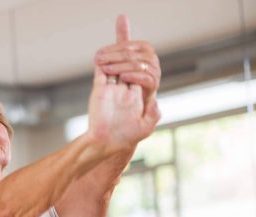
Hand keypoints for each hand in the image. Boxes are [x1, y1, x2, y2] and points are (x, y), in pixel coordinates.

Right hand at [87, 15, 159, 150]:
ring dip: (117, 51)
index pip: (142, 72)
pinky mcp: (98, 88)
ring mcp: (111, 87)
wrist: (104, 143)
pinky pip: (101, 70)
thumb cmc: (125, 138)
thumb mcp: (144, 128)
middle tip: (128, 35)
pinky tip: (103, 52)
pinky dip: (102, 60)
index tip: (144, 59)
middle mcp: (124, 88)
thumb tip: (157, 103)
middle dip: (129, 49)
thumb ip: (153, 116)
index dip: (142, 63)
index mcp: (137, 94)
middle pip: (129, 63)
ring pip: (115, 63)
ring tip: (118, 34)